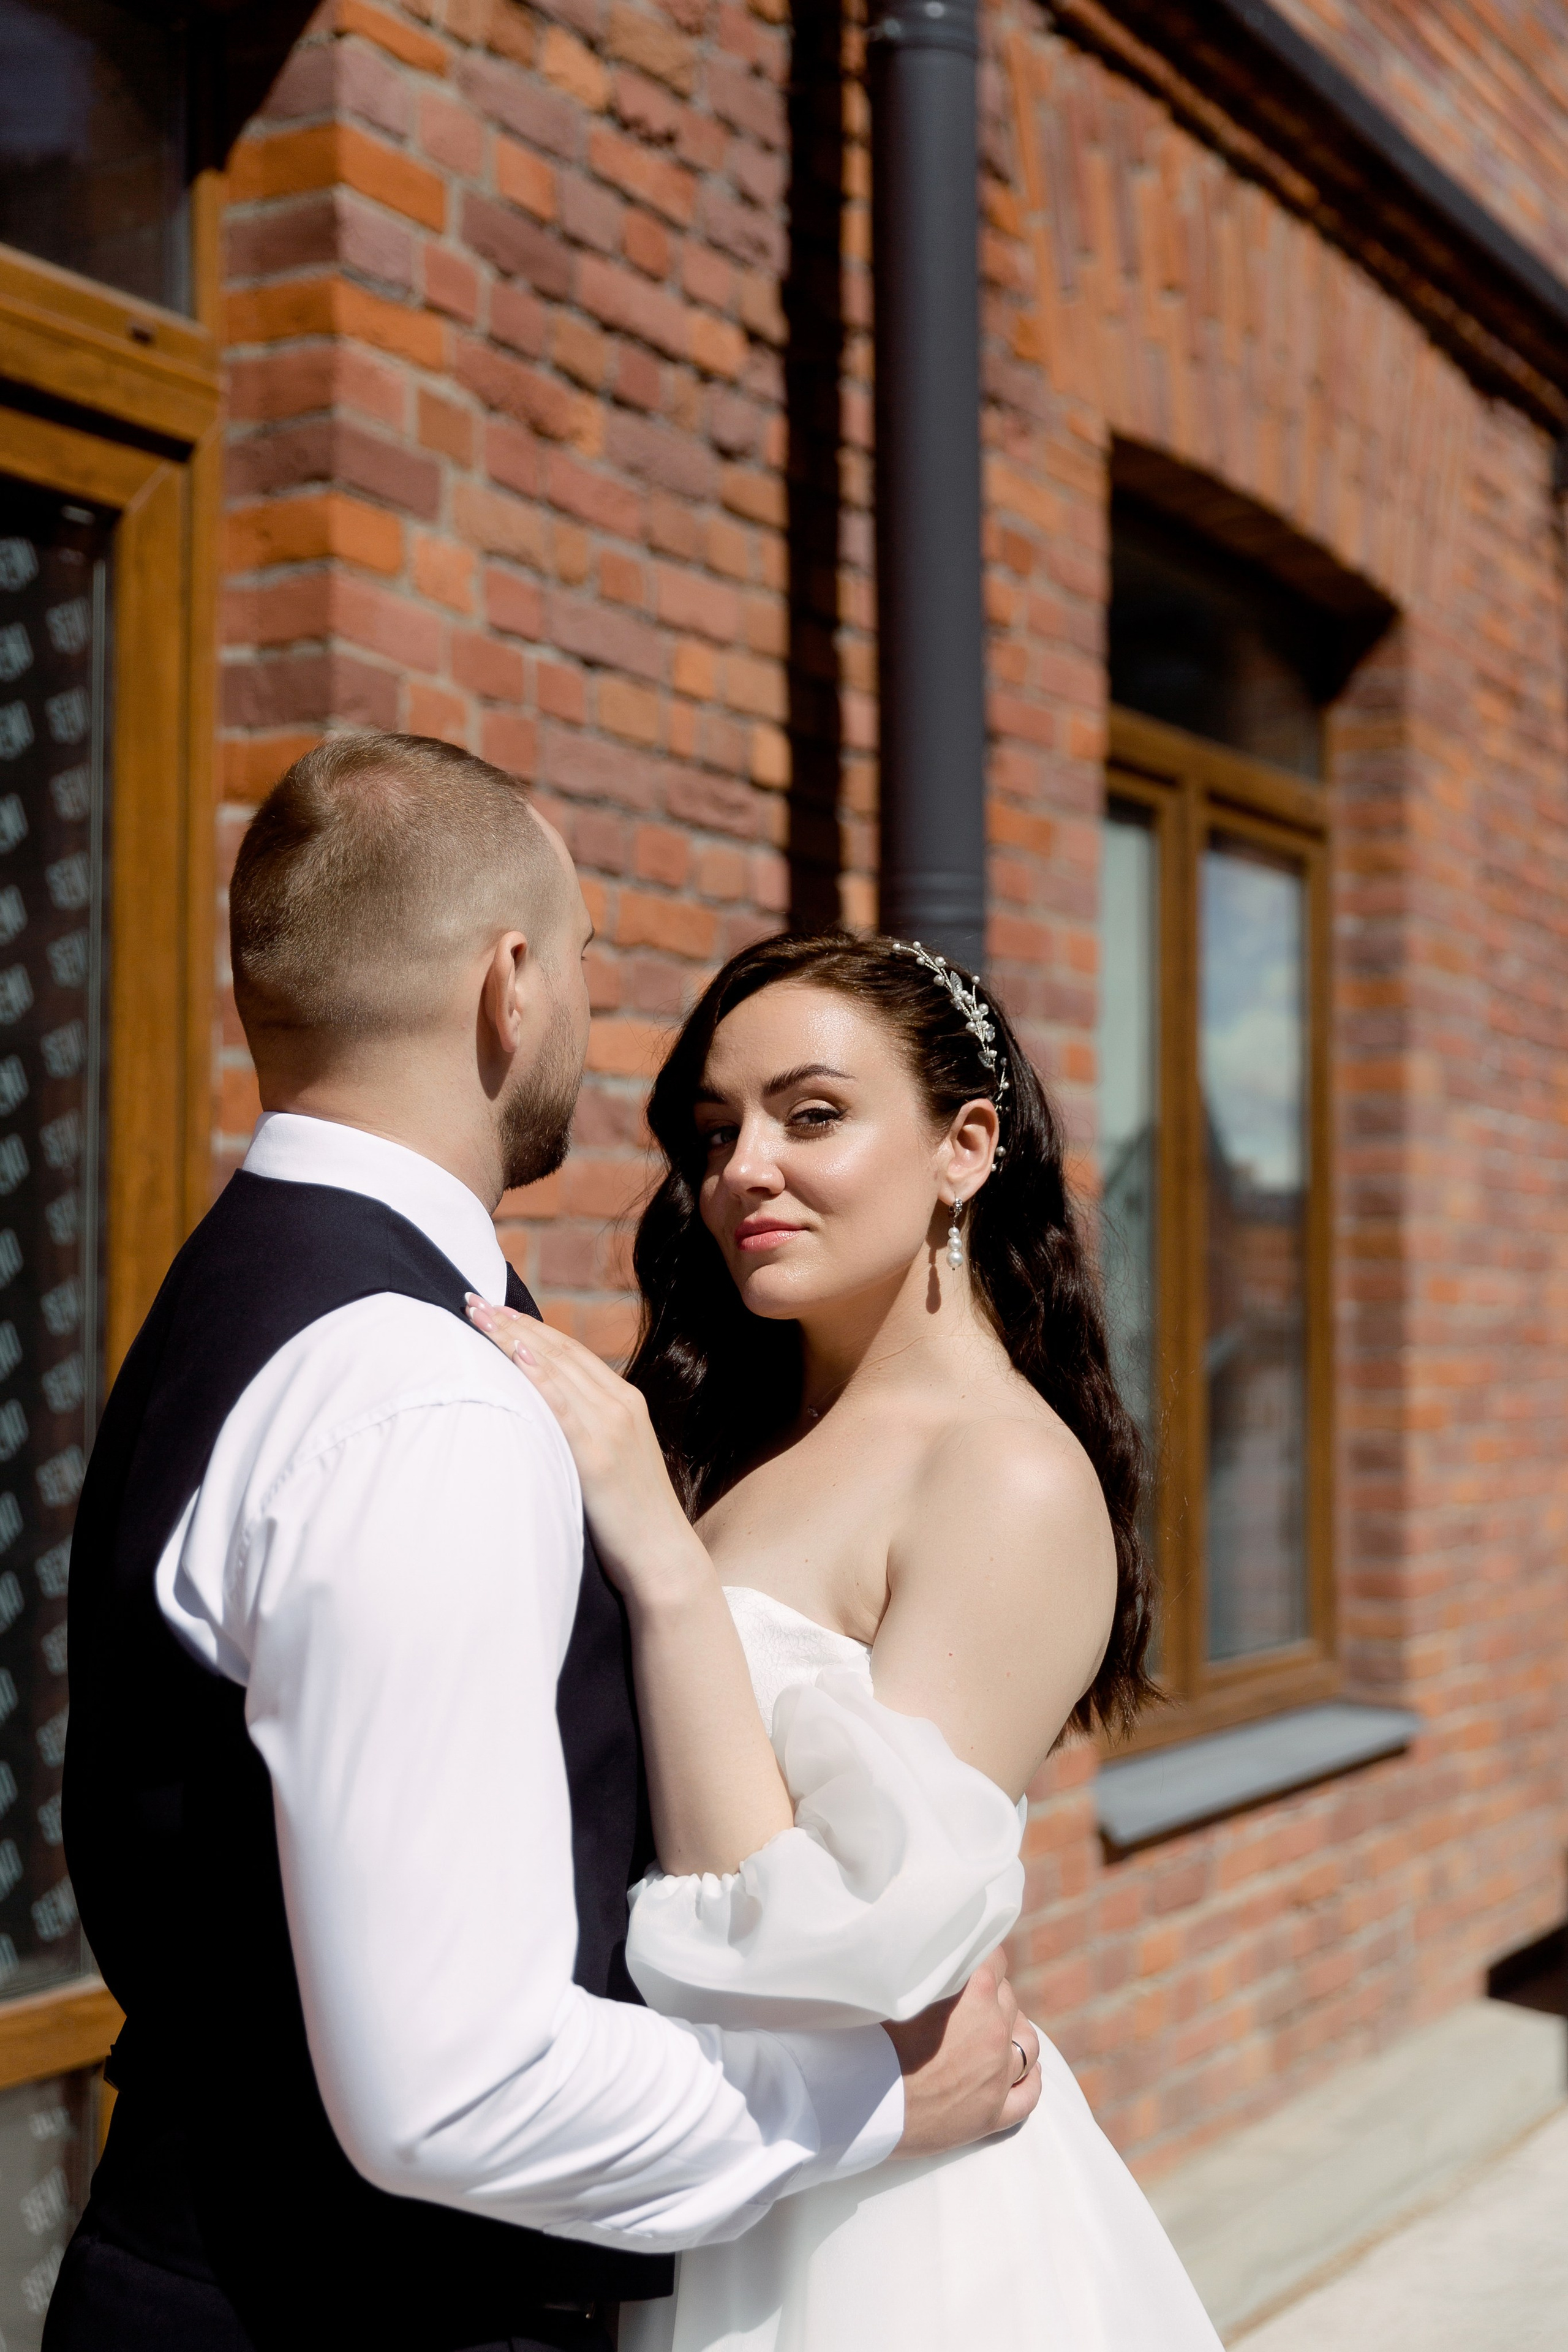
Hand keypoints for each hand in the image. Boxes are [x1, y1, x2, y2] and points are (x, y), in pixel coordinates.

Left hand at [465, 1298, 703, 1606]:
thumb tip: (544, 1413)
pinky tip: (516, 1356)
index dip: (530, 1326)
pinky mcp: (599, 1457)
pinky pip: (564, 1409)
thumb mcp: (613, 1458)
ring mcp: (612, 1428)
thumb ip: (586, 1428)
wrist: (663, 1557)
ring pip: (556, 1370)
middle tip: (473, 1298)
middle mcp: (620, 1405)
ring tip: (477, 1314)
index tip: (494, 1307)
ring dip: (513, 1338)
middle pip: (559, 1351)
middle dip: (513, 1322)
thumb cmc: (630, 1516)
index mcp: (625, 1401)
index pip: (570, 1351)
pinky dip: (540, 1379)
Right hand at [884, 1949, 1040, 2155]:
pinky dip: (1030, 2080)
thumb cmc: (869, 2038)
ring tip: (998, 2030)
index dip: (981, 1958)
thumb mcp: (901, 1989)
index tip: (968, 1961)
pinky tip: (1027, 2072)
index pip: (995, 1959)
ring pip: (1027, 2043)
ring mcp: (997, 2076)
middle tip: (966, 2000)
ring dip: (1014, 2031)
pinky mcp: (992, 2115)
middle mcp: (994, 2031)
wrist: (860, 2100)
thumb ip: (930, 1973)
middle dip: (991, 1995)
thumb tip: (935, 1957)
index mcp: (975, 1994)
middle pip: (1008, 1999)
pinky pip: (1028, 2095)